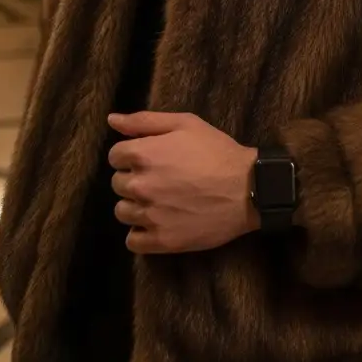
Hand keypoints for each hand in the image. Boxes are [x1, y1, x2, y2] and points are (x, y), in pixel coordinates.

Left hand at [107, 110, 259, 254]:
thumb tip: (112, 120)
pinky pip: (132, 241)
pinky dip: (141, 233)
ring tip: (161, 201)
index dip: (131, 155)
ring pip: (122, 212)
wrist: (248, 188)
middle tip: (161, 179)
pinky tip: (158, 222)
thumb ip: (144, 120)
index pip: (115, 156)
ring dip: (136, 206)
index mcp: (143, 154)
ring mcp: (150, 215)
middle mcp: (140, 185)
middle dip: (134, 179)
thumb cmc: (217, 152)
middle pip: (117, 184)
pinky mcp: (161, 240)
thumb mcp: (185, 123)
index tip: (151, 159)